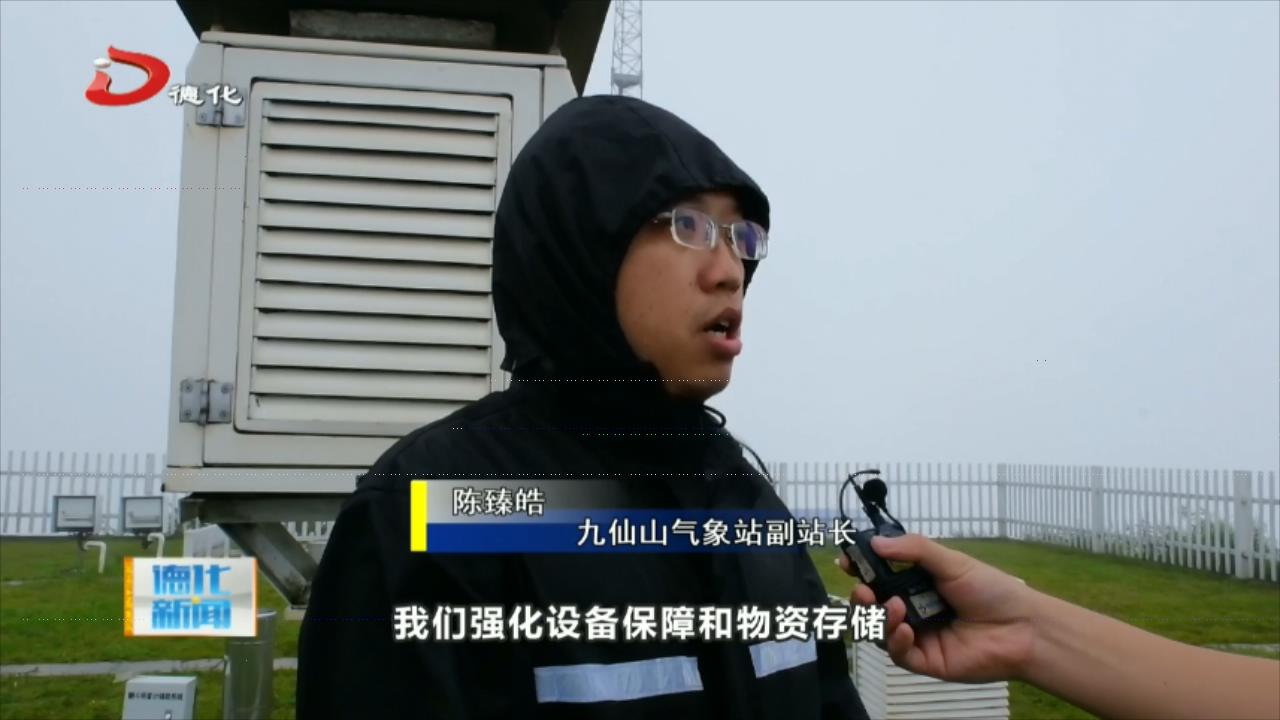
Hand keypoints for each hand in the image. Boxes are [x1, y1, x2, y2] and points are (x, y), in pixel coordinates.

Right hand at [837, 534, 1037, 683]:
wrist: (1022, 628)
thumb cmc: (991, 590)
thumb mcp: (952, 561)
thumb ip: (913, 550)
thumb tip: (875, 542)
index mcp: (916, 582)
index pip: (878, 575)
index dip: (860, 569)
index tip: (846, 561)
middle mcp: (912, 608)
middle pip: (872, 605)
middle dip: (860, 598)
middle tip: (862, 590)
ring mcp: (917, 636)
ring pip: (879, 630)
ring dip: (878, 618)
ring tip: (892, 608)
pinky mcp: (924, 660)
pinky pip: (898, 654)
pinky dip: (896, 641)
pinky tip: (906, 630)